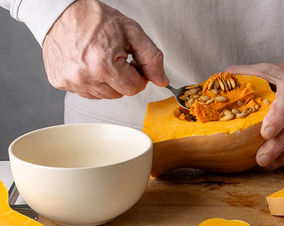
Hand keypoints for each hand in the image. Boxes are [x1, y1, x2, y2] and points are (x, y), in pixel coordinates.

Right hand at [42, 0, 168, 98]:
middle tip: (116, 57)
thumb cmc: (95, 19)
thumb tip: (162, 81)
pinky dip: (91, 81)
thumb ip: (152, 58)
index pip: (134, 88)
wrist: (62, 11)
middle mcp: (85, 77)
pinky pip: (86, 92)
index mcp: (104, 65)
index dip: (138, 75)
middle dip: (123, 78)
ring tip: (101, 58)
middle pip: (119, 94)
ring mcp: (71, 82)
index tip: (133, 63)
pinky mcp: (61, 82)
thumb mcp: (132, 33)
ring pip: (104, 95)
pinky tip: (88, 64)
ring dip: (107, 82)